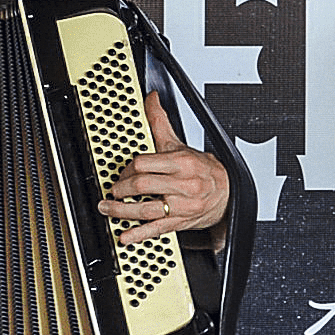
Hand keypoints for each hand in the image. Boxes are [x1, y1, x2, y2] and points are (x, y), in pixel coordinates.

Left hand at [100, 92, 229, 241]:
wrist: (227, 192)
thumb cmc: (202, 170)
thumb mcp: (181, 144)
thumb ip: (161, 122)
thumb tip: (151, 99)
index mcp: (182, 162)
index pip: (144, 163)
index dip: (127, 169)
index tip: (122, 173)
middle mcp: (183, 184)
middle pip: (143, 186)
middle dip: (121, 189)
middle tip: (113, 190)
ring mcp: (181, 206)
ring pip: (146, 209)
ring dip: (121, 211)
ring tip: (107, 208)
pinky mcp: (180, 222)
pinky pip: (156, 229)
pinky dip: (139, 234)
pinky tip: (125, 236)